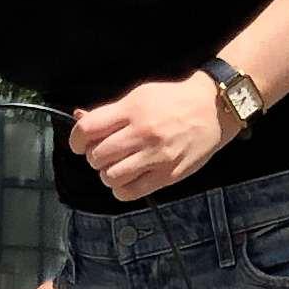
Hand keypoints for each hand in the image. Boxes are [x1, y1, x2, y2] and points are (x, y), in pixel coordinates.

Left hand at [68, 74, 228, 204]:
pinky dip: (121, 189)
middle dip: (94, 157)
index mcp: (132, 110)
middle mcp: (143, 133)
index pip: (88, 129)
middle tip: (104, 154)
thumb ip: (109, 112)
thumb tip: (79, 118)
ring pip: (110, 177)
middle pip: (97, 156)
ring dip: (107, 174)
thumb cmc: (172, 101)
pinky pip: (130, 192)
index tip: (79, 144)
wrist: (212, 109)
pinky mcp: (168, 175)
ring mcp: (156, 156)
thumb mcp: (139, 96)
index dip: (75, 140)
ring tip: (117, 166)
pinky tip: (128, 179)